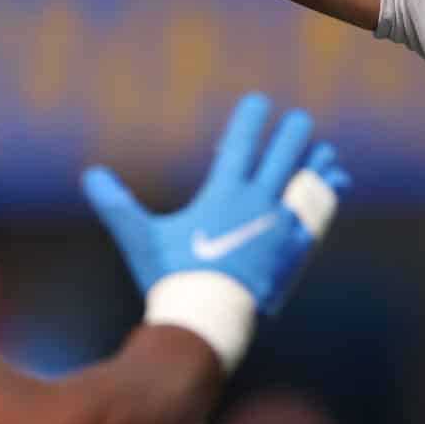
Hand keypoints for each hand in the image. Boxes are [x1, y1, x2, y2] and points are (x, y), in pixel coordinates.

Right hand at [82, 92, 348, 313]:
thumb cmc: (171, 277)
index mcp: (223, 196)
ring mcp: (279, 229)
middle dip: (291, 137)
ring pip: (305, 187)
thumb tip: (90, 176)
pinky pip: (314, 219)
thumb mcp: (141, 239)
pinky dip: (324, 201)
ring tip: (327, 152)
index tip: (259, 102)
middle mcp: (257, 205)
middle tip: (299, 121)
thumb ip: (117, 205)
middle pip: (281, 160)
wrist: (209, 321)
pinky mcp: (291, 252)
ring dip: (315, 166)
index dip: (250, 121)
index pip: (240, 147)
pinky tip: (335, 192)